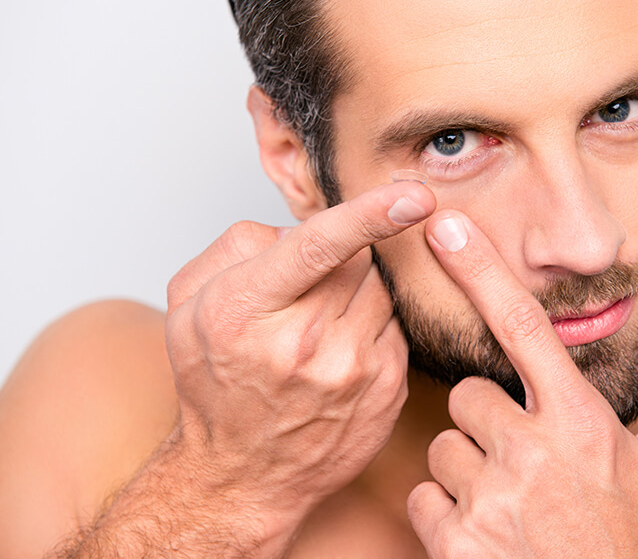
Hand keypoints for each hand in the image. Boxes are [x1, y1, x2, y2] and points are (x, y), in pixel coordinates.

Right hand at [164, 181, 434, 523]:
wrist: (241, 475)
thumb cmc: (215, 381)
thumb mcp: (190, 304)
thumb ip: (240, 244)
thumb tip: (301, 227)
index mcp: (246, 311)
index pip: (318, 248)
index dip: (371, 213)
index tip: (415, 195)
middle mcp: (303, 345)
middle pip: (358, 260)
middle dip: (340, 261)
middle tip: (308, 295)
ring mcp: (352, 373)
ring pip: (383, 291)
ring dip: (359, 294)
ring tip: (321, 330)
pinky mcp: (387, 391)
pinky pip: (396, 326)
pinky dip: (373, 327)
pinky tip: (342, 354)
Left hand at [407, 211, 637, 557]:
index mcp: (581, 424)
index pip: (522, 327)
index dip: (479, 270)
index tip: (445, 227)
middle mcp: (530, 455)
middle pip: (467, 395)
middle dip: (488, 419)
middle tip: (529, 460)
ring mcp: (489, 502)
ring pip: (444, 447)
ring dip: (468, 468)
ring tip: (517, 505)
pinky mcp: (456, 545)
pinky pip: (423, 498)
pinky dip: (446, 514)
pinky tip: (492, 535)